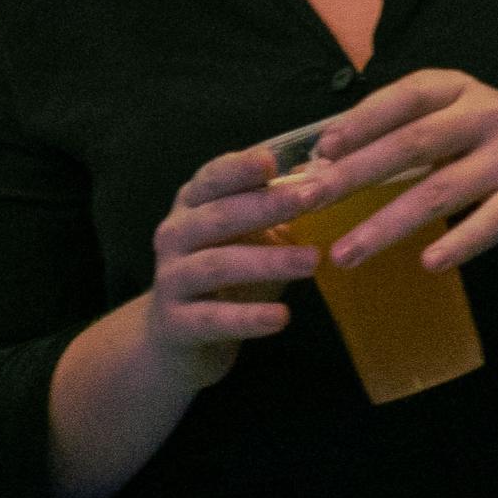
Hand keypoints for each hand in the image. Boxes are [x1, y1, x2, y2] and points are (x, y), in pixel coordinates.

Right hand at [139, 143, 317, 390]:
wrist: (177, 337)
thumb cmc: (225, 277)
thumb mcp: (250, 237)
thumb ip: (278, 209)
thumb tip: (326, 171)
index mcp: (193, 206)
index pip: (212, 178)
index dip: (240, 168)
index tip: (272, 160)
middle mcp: (175, 236)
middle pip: (218, 216)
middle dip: (264, 206)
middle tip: (308, 200)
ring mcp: (171, 279)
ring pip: (217, 265)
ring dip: (267, 261)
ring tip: (312, 261)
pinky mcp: (176, 323)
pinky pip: (213, 318)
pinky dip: (248, 317)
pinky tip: (281, 317)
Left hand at [302, 70, 497, 275]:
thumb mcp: (460, 120)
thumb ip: (407, 132)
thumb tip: (327, 162)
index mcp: (460, 89)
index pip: (402, 98)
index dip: (359, 122)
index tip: (319, 150)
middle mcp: (487, 114)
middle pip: (411, 145)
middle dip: (354, 176)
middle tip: (308, 203)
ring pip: (440, 191)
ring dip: (387, 225)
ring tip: (346, 254)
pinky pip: (492, 222)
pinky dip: (460, 242)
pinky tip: (428, 263)